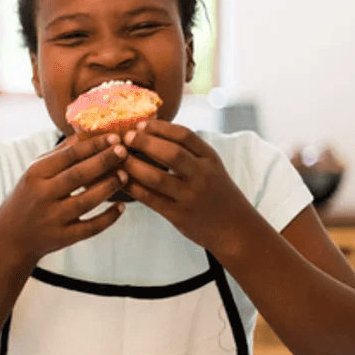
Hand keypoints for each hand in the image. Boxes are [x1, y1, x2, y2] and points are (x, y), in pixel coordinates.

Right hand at [0, 132, 128, 266]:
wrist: (11, 237)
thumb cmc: (27, 198)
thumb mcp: (34, 173)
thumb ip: (58, 154)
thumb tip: (85, 132)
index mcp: (35, 174)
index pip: (67, 156)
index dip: (92, 145)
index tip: (113, 136)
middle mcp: (42, 195)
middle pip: (78, 175)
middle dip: (104, 161)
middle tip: (124, 150)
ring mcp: (53, 218)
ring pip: (87, 201)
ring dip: (109, 186)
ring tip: (125, 175)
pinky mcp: (63, 238)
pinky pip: (91, 228)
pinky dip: (109, 217)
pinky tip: (122, 206)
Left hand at [120, 120, 256, 252]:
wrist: (235, 229)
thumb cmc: (218, 193)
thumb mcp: (211, 167)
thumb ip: (190, 152)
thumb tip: (154, 130)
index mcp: (210, 159)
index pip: (184, 136)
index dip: (160, 127)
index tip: (140, 124)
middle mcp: (202, 176)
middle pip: (170, 153)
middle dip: (144, 142)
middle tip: (125, 137)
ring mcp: (190, 196)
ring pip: (156, 177)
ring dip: (133, 165)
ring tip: (119, 157)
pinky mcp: (178, 215)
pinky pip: (150, 199)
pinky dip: (133, 188)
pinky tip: (121, 180)